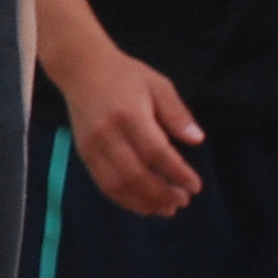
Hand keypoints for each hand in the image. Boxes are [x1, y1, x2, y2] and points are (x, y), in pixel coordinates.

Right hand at [50, 39, 205, 216]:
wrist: (80, 69)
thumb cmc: (125, 75)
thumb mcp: (158, 85)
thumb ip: (177, 113)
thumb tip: (197, 140)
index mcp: (129, 114)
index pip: (156, 152)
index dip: (177, 173)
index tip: (195, 186)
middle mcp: (107, 133)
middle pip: (135, 174)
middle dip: (162, 193)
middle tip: (183, 200)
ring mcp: (92, 145)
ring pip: (117, 184)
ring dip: (144, 202)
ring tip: (167, 208)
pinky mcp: (84, 153)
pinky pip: (103, 183)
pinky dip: (124, 199)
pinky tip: (143, 205)